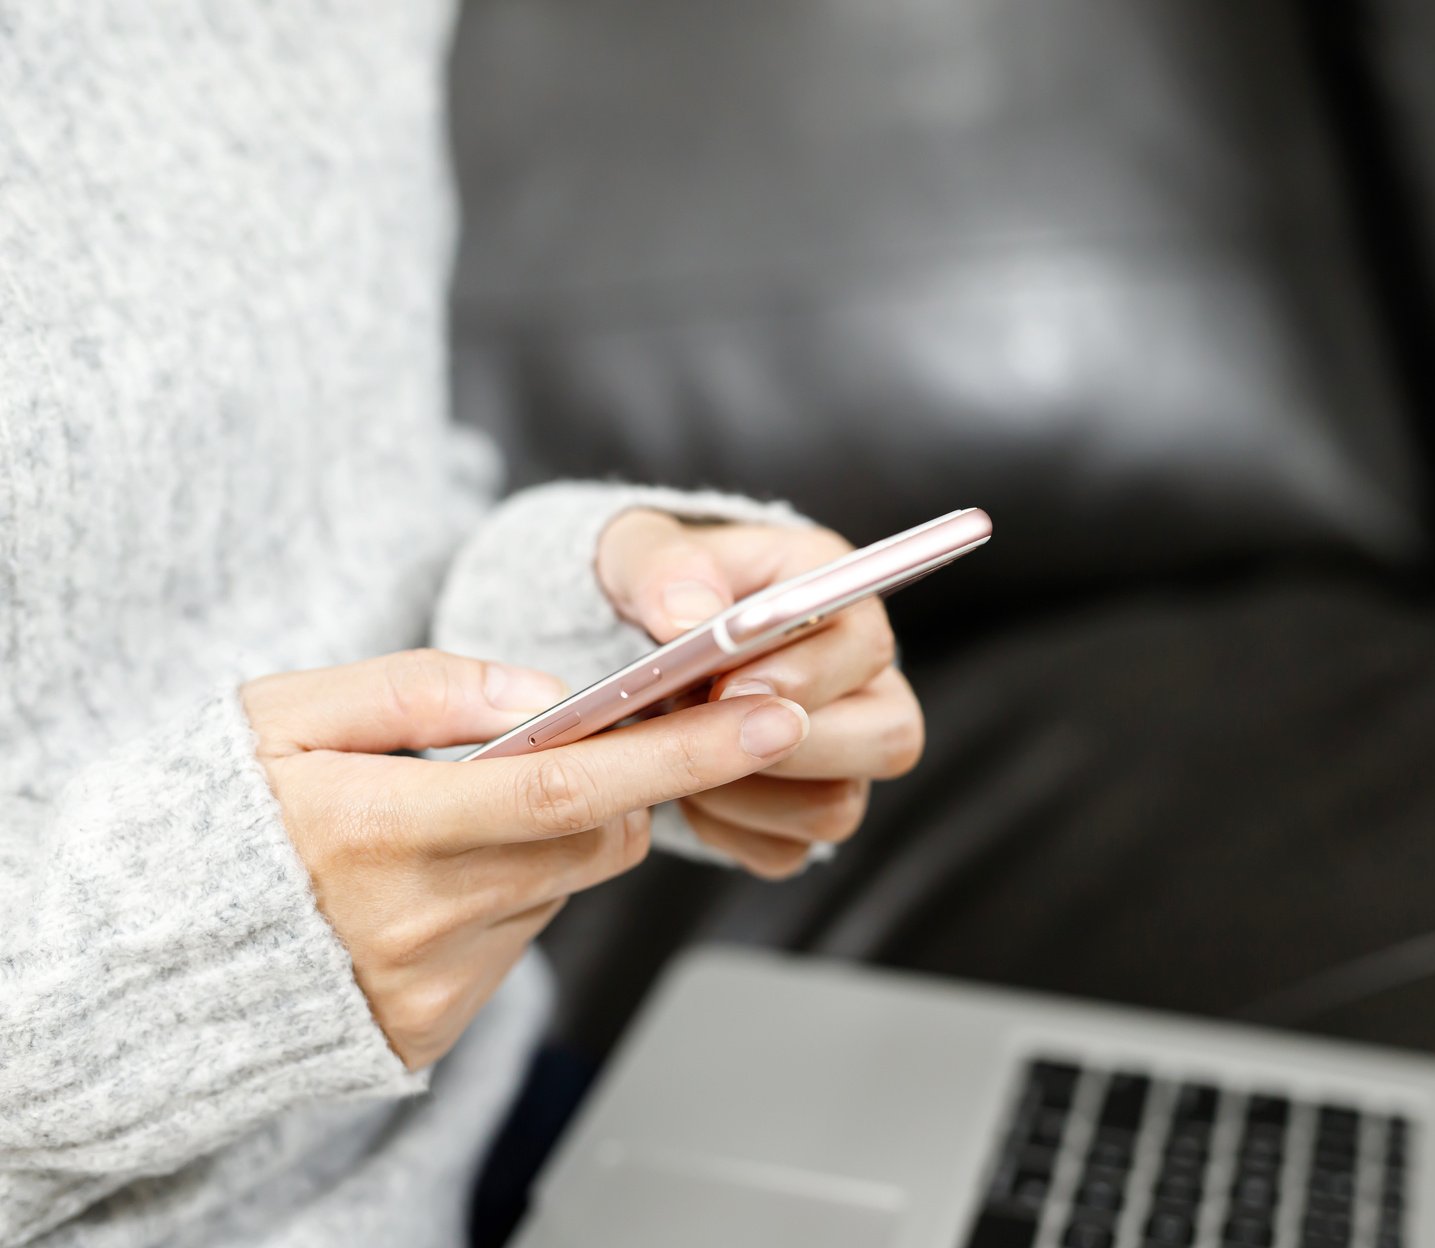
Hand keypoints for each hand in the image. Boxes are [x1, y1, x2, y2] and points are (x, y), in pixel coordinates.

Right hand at [242, 648, 809, 1067]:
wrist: (141, 958)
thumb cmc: (214, 812)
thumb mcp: (284, 712)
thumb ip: (419, 691)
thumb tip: (546, 693)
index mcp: (376, 827)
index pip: (571, 785)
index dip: (680, 752)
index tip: (771, 717)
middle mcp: (412, 919)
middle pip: (593, 840)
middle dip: (626, 783)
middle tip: (590, 741)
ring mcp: (427, 984)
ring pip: (562, 886)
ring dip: (554, 838)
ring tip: (458, 815)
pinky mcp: (432, 1026)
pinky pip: (521, 938)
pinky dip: (511, 892)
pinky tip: (436, 877)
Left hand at [596, 509, 925, 876]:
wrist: (636, 645)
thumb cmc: (656, 586)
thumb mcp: (643, 550)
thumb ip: (665, 569)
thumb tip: (688, 619)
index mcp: (842, 600)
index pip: (869, 645)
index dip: (808, 675)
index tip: (728, 686)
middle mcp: (865, 683)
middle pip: (889, 739)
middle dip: (788, 746)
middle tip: (699, 729)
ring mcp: (845, 756)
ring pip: (837, 808)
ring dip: (747, 793)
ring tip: (679, 750)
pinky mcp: (806, 812)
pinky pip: (785, 851)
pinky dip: (727, 830)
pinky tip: (684, 787)